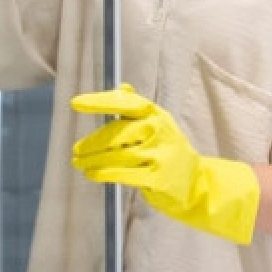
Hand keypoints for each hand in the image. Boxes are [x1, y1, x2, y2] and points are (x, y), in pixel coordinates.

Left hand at [70, 83, 259, 244]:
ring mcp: (159, 156)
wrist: (196, 184)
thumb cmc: (169, 151)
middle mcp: (158, 132)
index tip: (76, 103)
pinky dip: (103, 174)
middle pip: (117, 133)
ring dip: (93, 160)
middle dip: (92, 142)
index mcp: (156, 115)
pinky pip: (123, 175)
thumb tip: (121, 87)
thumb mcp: (159, 124)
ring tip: (79, 163)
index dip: (101, 101)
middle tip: (76, 150)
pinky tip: (91, 174)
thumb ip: (137, 108)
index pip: (126, 102)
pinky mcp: (157, 179)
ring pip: (117, 156)